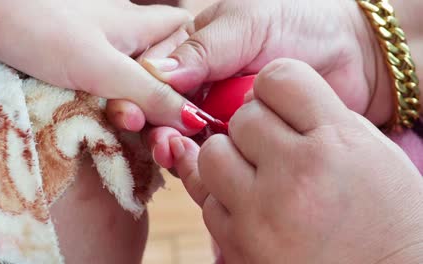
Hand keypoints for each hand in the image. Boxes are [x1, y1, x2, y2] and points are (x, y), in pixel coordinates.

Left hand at [0, 0, 200, 132]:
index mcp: (140, 24)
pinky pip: (108, 87)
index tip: (182, 102)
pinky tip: (99, 113)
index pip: (187, 36)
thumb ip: (150, 93)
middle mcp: (125, 33)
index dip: (193, 68)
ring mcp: (100, 47)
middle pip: (162, 69)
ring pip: (132, 82)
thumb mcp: (102, 67)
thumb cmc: (40, 26)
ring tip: (113, 116)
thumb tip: (194, 120)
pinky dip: (108, 104)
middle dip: (156, 101)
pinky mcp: (79, 62)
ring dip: (129, 107)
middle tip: (136, 118)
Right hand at [109, 0, 395, 132]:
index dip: (138, 92)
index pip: (152, 72)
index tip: (134, 110)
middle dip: (152, 125)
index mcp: (193, 49)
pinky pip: (213, 153)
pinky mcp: (241, 139)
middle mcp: (200, 83)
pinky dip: (200, 160)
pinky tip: (195, 163)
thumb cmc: (301, 20)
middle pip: (160, 108)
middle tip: (158, 138)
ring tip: (172, 151)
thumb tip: (159, 73)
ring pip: (181, 134)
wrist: (352, 52)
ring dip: (172, 146)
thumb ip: (205, 47)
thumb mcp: (248, 20)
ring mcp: (218, 112)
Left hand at [170, 59, 422, 262]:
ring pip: (212, 153)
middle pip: (243, 117)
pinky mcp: (239, 245)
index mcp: (336, 141)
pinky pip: (206, 199)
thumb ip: (315, 116)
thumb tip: (255, 98)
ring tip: (257, 173)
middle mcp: (296, 174)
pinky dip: (223, 195)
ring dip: (230, 157)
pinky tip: (249, 201)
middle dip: (256, 125)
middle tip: (275, 146)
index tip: (280, 102)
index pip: (278, 77)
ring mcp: (262, 213)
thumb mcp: (369, 150)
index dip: (275, 86)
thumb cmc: (385, 213)